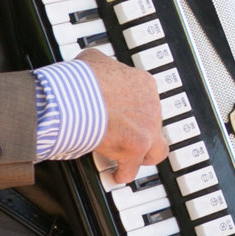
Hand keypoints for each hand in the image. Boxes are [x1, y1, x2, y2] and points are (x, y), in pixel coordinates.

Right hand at [77, 46, 167, 187]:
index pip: (147, 99)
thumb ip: (100, 64)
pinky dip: (124, 173)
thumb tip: (91, 64)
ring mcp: (146, 129)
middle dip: (139, 130)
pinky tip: (117, 175)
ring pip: (157, 148)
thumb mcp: (93, 59)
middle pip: (152, 123)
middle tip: (126, 135)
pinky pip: (132, 168)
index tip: (126, 113)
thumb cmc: (82, 80)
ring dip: (144, 155)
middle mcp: (151, 107)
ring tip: (132, 160)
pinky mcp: (135, 149)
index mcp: (144, 84)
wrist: (77, 98)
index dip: (136, 108)